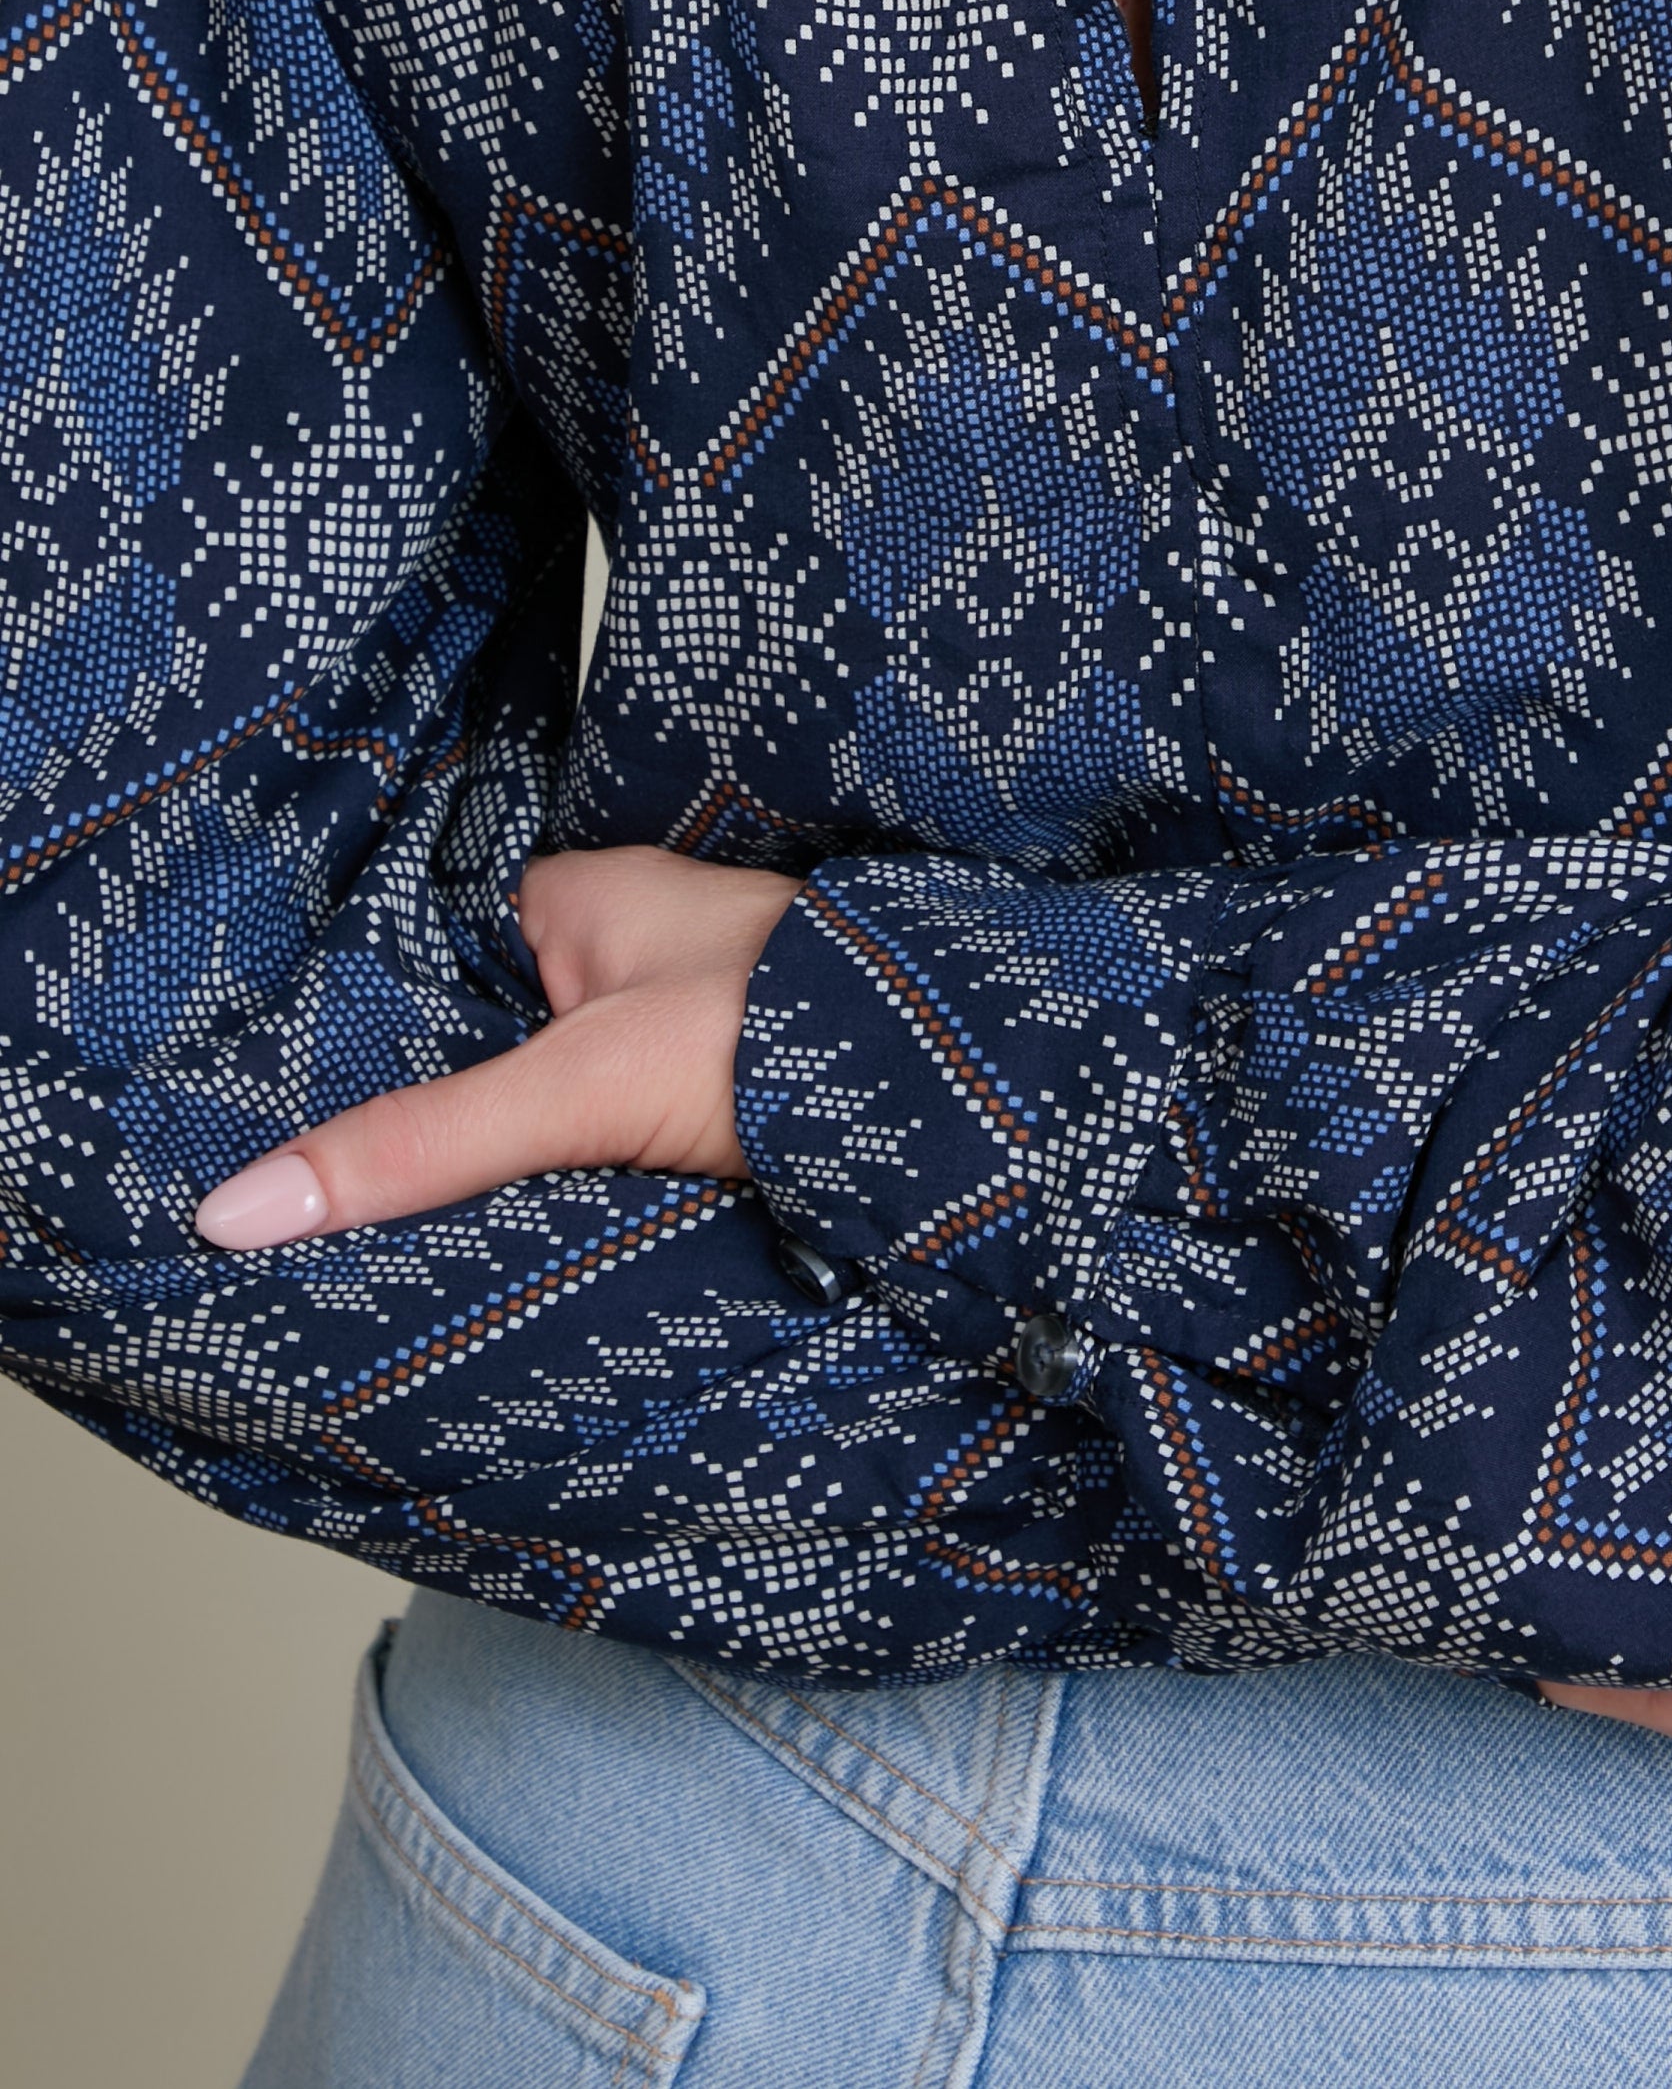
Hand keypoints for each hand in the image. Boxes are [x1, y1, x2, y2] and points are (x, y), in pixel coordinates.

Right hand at [193, 847, 803, 1247]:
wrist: (958, 1101)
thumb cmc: (787, 1029)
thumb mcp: (577, 1087)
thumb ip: (421, 1141)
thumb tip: (246, 1203)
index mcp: (578, 896)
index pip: (424, 963)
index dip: (350, 1037)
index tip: (254, 1116)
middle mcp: (621, 949)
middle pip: (477, 1040)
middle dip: (414, 1110)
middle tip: (298, 1200)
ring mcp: (668, 1027)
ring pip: (533, 1101)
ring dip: (486, 1159)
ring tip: (367, 1236)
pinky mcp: (706, 1103)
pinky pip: (593, 1145)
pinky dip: (552, 1184)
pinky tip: (498, 1240)